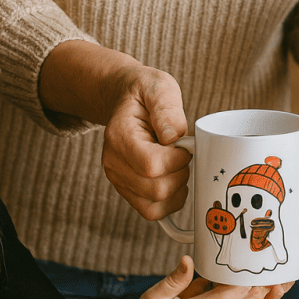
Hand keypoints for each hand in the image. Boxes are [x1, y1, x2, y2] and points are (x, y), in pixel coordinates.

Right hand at [101, 59, 191, 220]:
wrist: (123, 98)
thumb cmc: (143, 92)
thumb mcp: (158, 87)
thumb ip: (167, 110)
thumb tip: (174, 139)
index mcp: (120, 135)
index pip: (151, 165)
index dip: (178, 160)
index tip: (185, 145)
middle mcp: (113, 162)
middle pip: (156, 190)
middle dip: (180, 175)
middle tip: (183, 154)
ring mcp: (118, 179)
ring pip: (154, 207)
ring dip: (176, 191)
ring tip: (177, 166)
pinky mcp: (126, 190)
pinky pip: (150, 211)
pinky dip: (169, 202)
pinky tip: (174, 180)